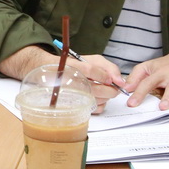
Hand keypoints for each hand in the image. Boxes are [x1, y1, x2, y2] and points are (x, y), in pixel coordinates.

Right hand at [0, 46, 122, 114]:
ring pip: (99, 100)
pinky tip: (95, 97)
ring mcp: (70, 95)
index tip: (110, 78)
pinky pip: (95, 108)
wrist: (49, 73)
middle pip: (98, 89)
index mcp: (71, 66)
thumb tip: (119, 81)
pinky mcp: (73, 105)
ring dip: (106, 96)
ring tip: (101, 90)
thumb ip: (108, 68)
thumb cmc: (74, 66)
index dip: (104, 76)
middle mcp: (68, 81)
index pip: (90, 70)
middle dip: (111, 89)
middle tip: (112, 87)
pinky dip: (101, 104)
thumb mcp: (92, 59)